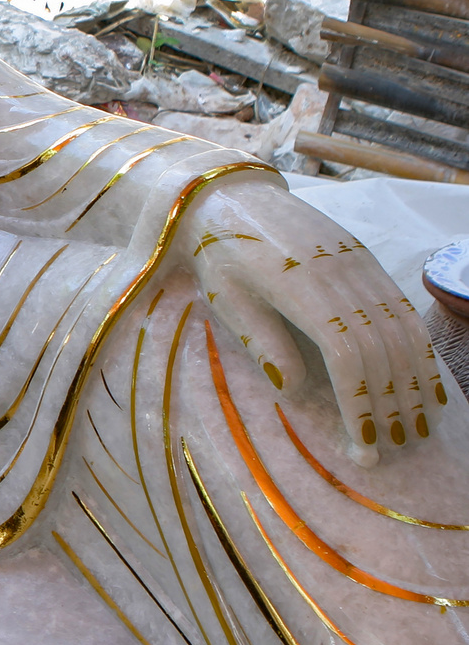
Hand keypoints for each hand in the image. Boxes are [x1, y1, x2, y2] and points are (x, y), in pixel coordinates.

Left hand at [177, 175, 443, 466]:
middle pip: (382, 346)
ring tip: (419, 425)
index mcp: (301, 284)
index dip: (360, 402)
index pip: (346, 353)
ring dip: (414, 380)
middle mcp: (341, 273)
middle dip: (393, 402)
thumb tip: (296, 389)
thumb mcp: (226, 298)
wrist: (232, 197)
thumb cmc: (220, 254)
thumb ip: (263, 340)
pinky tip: (423, 380)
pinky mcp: (367, 262)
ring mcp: (360, 265)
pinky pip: (402, 309)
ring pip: (402, 328)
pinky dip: (417, 349)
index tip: (364, 444)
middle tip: (398, 447)